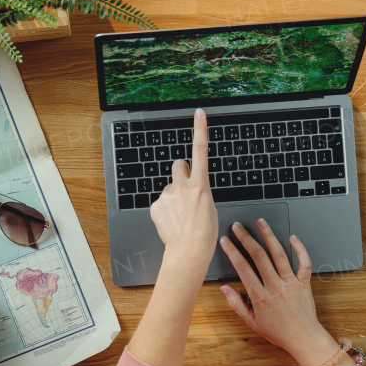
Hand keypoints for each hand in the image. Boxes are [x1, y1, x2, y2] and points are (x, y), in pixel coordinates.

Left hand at [149, 109, 217, 272]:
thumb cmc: (204, 233)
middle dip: (181, 172)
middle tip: (186, 189)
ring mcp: (167, 196)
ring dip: (173, 196)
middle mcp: (183, 186)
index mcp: (201, 185)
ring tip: (180, 216)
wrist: (189, 251)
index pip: (201, 151)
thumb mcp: (209, 206)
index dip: (200, 129)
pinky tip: (171, 222)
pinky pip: (160, 202)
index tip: (199, 113)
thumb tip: (189, 188)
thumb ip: (199, 191)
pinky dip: (165, 210)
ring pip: (169, 187)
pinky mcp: (155, 206)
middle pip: (179, 165)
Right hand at [219, 221, 337, 365]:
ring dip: (268, 236)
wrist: (303, 338)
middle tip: (238, 226)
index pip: (242, 268)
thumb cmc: (278, 332)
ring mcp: (290, 283)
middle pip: (258, 256)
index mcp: (259, 296)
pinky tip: (292, 237)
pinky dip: (299, 248)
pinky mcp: (304, 282)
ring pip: (279, 254)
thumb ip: (237, 304)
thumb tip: (225, 288)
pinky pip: (304, 262)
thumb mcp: (252, 322)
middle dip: (246, 238)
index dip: (232, 252)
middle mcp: (274, 286)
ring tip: (260, 222)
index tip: (225, 241)